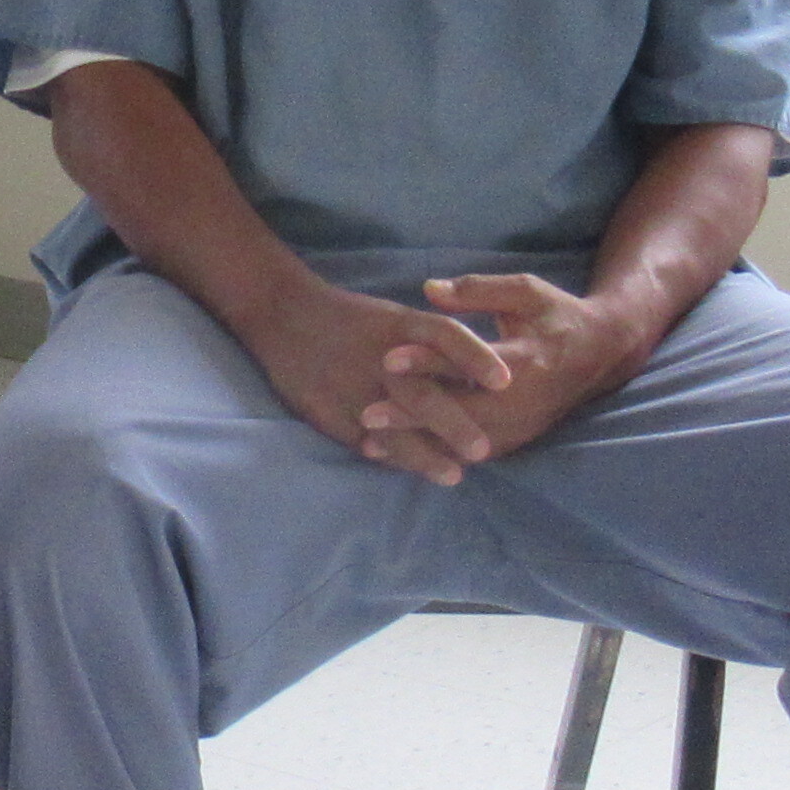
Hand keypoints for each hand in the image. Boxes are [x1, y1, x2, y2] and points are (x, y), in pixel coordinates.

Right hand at [238, 277, 524, 482]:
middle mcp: (379, 357)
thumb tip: (475, 381)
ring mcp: (353, 387)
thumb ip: (430, 348)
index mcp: (399, 326)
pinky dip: (386, 455)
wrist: (284, 314)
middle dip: (455, 425)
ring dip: (425, 455)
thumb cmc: (351, 320)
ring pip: (394, 427)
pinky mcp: (328, 410)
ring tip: (453, 476)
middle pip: (423, 394)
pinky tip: (406, 468)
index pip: (446, 337)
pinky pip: (362, 439)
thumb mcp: (393, 319)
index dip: (476, 358)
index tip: (505, 382)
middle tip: (483, 451)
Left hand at [391, 272, 645, 468]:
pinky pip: (470, 455)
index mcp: (527, 359)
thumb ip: (478, 290)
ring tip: (371, 442)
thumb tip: (429, 288)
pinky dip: (435, 456)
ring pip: (464, 444)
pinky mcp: (516, 442)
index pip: (472, 363)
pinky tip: (399, 455)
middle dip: (415, 417)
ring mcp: (522, 427)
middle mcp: (524, 401)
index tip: (389, 358)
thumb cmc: (556, 316)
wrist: (600, 356)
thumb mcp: (526, 291)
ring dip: (418, 445)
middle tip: (367, 414)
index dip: (430, 362)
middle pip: (463, 414)